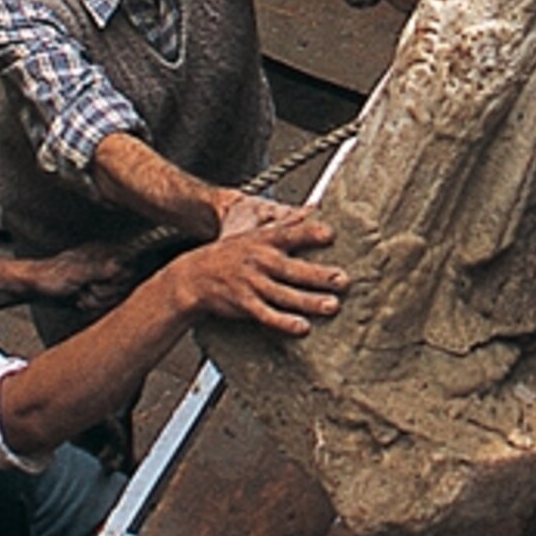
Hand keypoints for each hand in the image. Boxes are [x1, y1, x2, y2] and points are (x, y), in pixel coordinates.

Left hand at [23, 244, 146, 318]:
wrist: (34, 289)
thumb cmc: (51, 276)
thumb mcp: (75, 273)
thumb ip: (99, 270)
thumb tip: (120, 265)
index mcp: (103, 254)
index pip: (128, 268)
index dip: (118, 280)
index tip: (102, 282)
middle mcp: (104, 266)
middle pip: (123, 287)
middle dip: (103, 293)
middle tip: (85, 289)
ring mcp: (99, 281)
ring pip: (113, 299)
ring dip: (94, 301)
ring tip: (79, 294)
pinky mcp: (94, 294)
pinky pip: (103, 307)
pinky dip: (90, 307)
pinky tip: (78, 301)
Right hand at [180, 209, 344, 336]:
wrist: (193, 276)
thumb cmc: (232, 254)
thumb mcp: (255, 234)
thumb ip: (285, 225)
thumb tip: (314, 209)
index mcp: (264, 240)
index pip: (290, 234)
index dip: (310, 233)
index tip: (331, 235)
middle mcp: (260, 260)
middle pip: (293, 268)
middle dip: (319, 275)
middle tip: (342, 279)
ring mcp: (251, 283)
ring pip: (285, 294)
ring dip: (309, 301)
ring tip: (332, 306)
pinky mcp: (244, 304)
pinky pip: (266, 314)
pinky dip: (284, 322)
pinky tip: (302, 327)